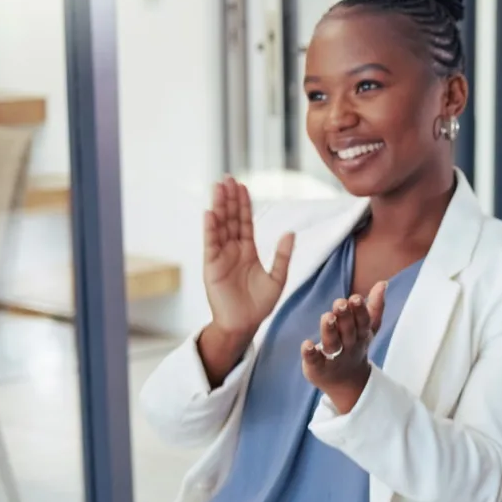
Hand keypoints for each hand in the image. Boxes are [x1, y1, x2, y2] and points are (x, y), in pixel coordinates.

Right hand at [203, 177, 293, 340]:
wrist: (244, 324)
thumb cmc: (259, 305)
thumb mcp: (277, 278)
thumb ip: (283, 255)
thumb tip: (291, 233)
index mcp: (247, 251)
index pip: (245, 222)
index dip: (244, 204)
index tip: (243, 186)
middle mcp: (232, 250)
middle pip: (230, 218)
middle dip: (229, 198)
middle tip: (228, 178)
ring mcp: (220, 256)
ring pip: (220, 226)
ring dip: (219, 206)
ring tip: (218, 187)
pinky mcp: (211, 266)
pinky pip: (211, 243)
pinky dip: (210, 228)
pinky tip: (210, 213)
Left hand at [300, 282, 385, 413]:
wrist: (346, 383)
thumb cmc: (354, 347)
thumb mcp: (367, 329)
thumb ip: (374, 307)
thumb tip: (382, 283)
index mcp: (361, 334)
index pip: (363, 321)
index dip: (360, 310)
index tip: (356, 297)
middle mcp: (349, 346)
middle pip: (349, 331)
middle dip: (346, 317)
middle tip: (340, 303)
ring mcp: (334, 358)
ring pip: (333, 344)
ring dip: (330, 330)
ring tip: (327, 317)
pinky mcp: (318, 368)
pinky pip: (315, 360)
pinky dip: (311, 353)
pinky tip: (306, 344)